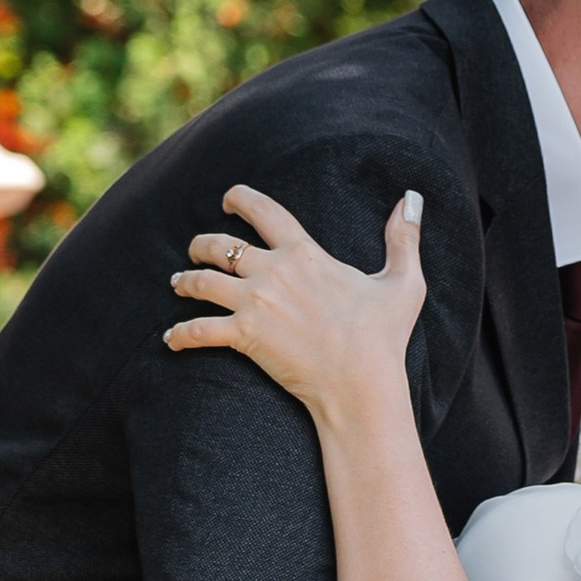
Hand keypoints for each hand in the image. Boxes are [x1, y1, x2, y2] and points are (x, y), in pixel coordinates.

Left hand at [165, 186, 426, 421]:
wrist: (361, 383)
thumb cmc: (384, 337)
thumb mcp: (403, 283)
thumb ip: (404, 239)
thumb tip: (411, 199)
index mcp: (305, 254)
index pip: (264, 213)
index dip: (241, 199)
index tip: (229, 197)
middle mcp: (273, 271)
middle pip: (220, 245)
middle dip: (201, 244)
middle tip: (195, 249)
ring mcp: (255, 303)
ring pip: (201, 282)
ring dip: (185, 281)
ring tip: (177, 283)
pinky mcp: (244, 336)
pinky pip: (198, 330)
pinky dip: (180, 333)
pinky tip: (169, 339)